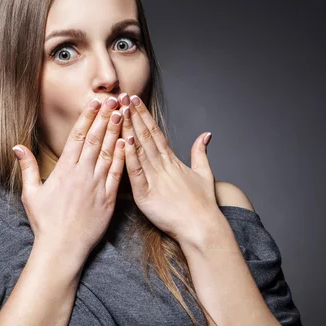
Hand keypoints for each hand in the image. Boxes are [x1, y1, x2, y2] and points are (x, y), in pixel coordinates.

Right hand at [12, 97, 125, 262]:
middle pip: (95, 139)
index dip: (87, 117)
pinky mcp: (108, 199)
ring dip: (116, 132)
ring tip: (122, 114)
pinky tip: (128, 143)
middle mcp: (82, 174)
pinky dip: (123, 157)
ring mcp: (96, 185)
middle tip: (113, 99)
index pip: (77, 137)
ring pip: (108, 152)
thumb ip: (27, 167)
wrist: (62, 248)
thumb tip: (17, 147)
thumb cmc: (45, 222)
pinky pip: (117, 174)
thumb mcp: (31, 193)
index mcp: (63, 170)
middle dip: (104, 117)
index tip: (94, 102)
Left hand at [117, 93, 220, 244]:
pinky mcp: (147, 194)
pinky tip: (123, 143)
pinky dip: (130, 157)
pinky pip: (136, 173)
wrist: (203, 228)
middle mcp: (162, 165)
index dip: (144, 115)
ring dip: (129, 130)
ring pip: (139, 149)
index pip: (155, 132)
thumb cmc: (203, 205)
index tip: (134, 100)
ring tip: (120, 111)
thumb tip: (205, 135)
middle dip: (133, 115)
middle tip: (122, 97)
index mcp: (172, 160)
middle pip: (145, 135)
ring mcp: (155, 178)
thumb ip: (200, 153)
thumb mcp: (205, 174)